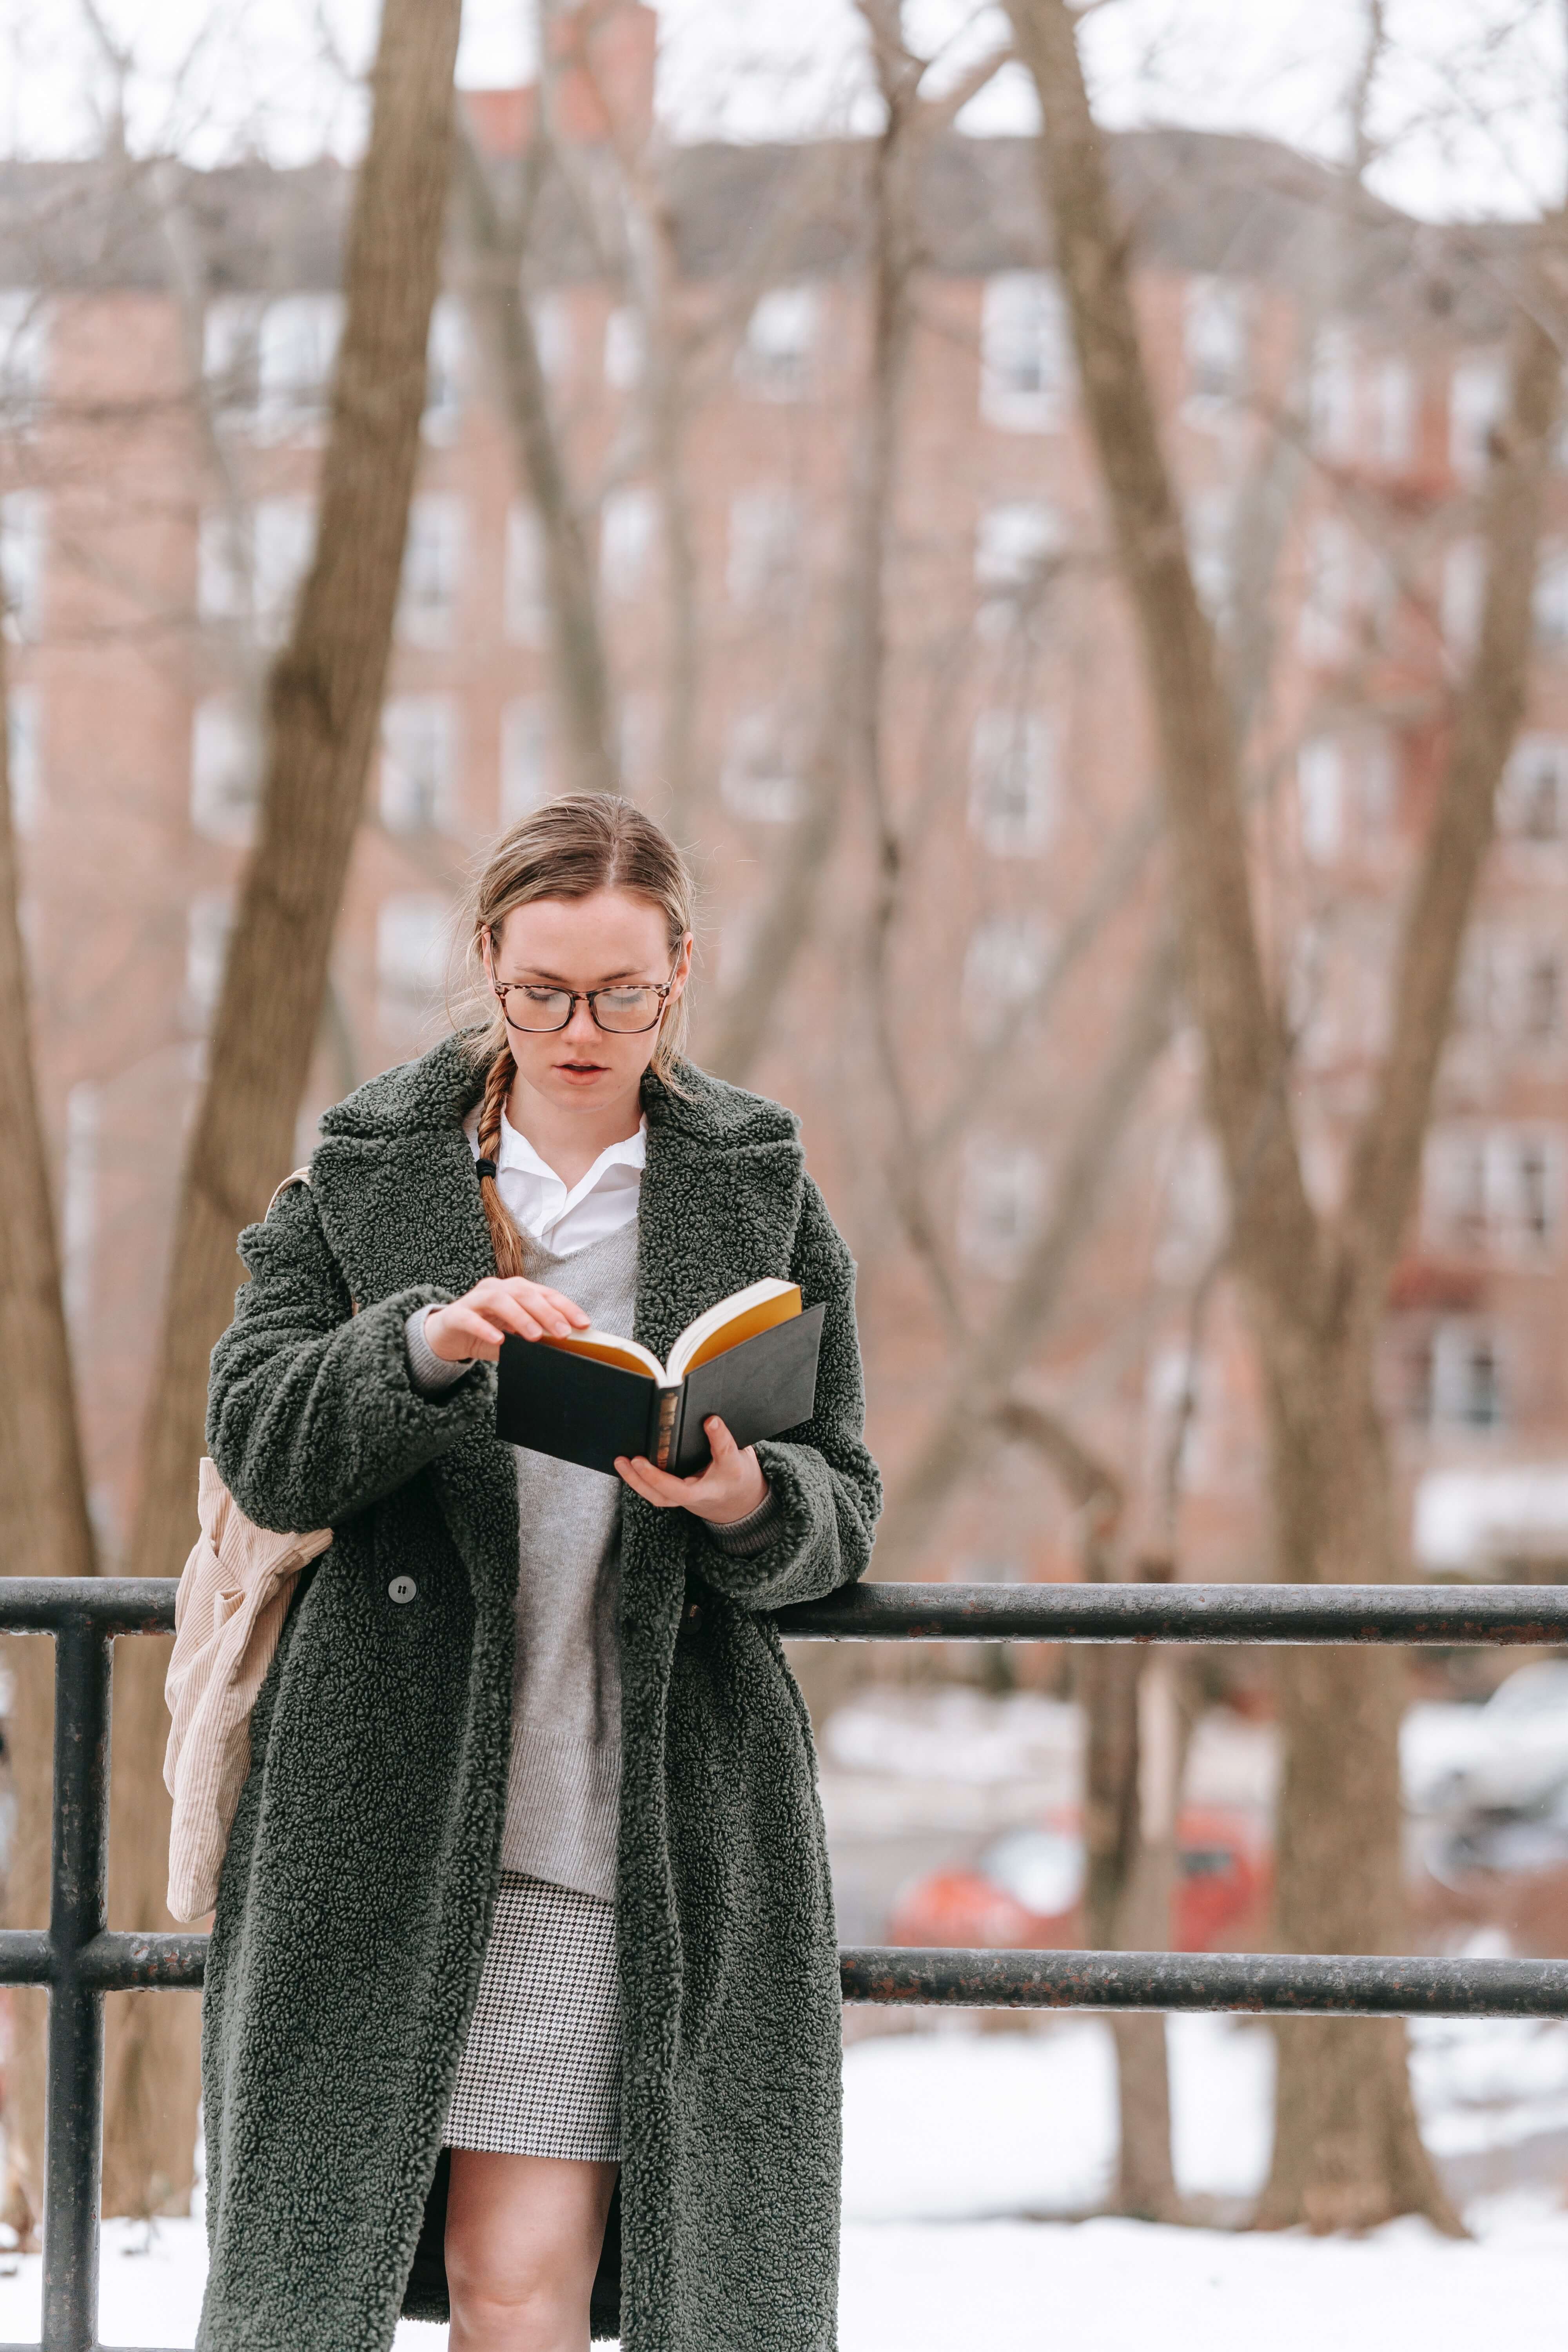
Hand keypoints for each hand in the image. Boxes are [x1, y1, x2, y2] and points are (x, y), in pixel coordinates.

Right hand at [424, 1277, 589, 1362]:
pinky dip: (485, 1328)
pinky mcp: (456, 1314)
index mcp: (516, 1291)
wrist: (447, 1336)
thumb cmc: (487, 1333)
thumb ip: (535, 1337)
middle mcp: (497, 1289)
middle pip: (525, 1293)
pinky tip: (498, 1340)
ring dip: (520, 1317)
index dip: (566, 1307)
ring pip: (499, 1299)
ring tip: (534, 1336)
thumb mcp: (515, 1336)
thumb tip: (563, 1348)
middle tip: (563, 1333)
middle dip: (547, 1312)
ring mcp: (475, 1299)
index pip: (545, 1294)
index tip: (584, 1324)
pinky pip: (470, 1318)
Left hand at [615, 1416, 767, 1524]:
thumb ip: (723, 1442)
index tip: (707, 1423)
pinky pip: (651, 1491)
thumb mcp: (736, 1459)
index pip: (713, 1464)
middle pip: (666, 1495)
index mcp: (710, 1490)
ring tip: (621, 1461)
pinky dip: (638, 1480)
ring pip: (654, 1495)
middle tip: (634, 1459)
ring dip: (635, 1480)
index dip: (705, 1450)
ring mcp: (679, 1498)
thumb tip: (711, 1420)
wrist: (736, 1499)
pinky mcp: (671, 1494)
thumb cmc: (735, 1476)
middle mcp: (691, 1498)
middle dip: (648, 1478)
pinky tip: (627, 1465)